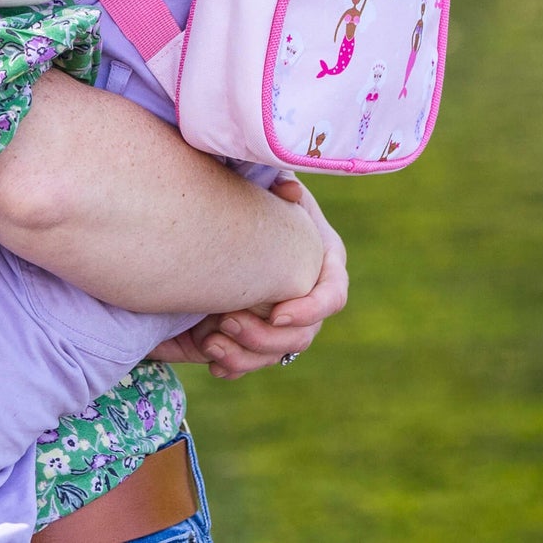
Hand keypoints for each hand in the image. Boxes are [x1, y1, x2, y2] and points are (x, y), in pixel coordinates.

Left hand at [149, 183, 347, 379]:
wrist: (234, 212)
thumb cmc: (260, 191)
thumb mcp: (272, 178)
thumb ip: (280, 181)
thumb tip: (287, 188)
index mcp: (325, 259)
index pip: (332, 295)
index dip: (309, 308)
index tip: (277, 312)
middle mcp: (311, 295)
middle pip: (303, 334)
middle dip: (266, 336)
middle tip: (226, 322)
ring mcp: (288, 317)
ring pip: (278, 353)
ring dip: (246, 355)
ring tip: (210, 344)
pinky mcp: (263, 330)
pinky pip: (254, 359)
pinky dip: (234, 364)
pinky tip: (211, 362)